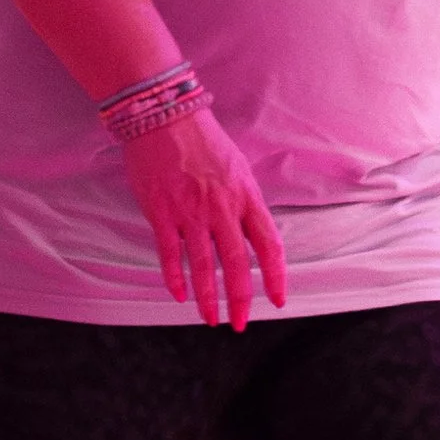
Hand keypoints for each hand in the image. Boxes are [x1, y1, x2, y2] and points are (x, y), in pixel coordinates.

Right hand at [119, 109, 286, 331]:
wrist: (163, 116)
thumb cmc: (201, 139)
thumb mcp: (237, 168)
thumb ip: (244, 202)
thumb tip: (251, 232)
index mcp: (245, 196)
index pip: (269, 244)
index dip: (276, 276)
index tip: (278, 299)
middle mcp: (221, 208)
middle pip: (236, 264)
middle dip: (241, 300)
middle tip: (240, 323)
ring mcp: (190, 212)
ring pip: (203, 266)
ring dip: (208, 299)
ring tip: (211, 319)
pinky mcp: (162, 212)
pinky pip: (170, 254)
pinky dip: (175, 278)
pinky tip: (180, 295)